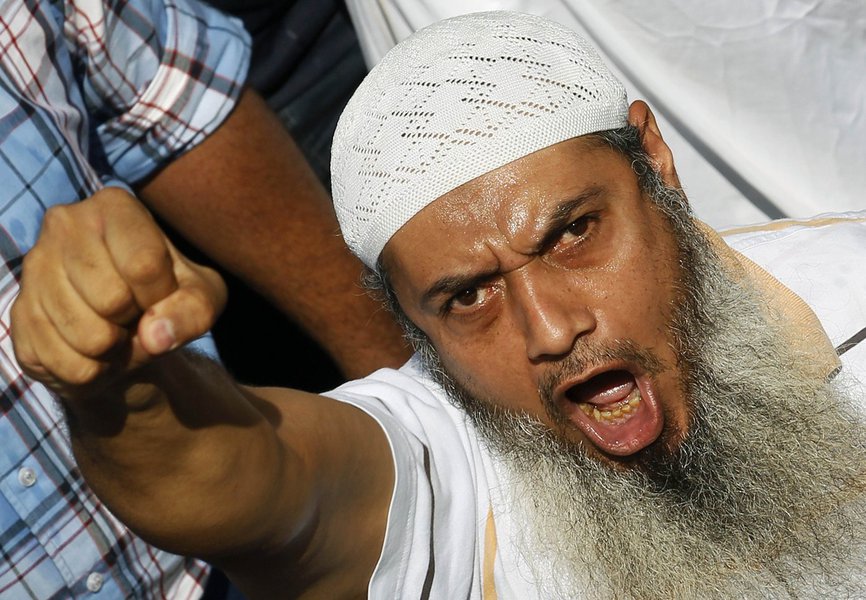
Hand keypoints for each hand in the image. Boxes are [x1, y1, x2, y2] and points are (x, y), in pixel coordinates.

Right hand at [11, 187, 226, 399]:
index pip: (144, 265)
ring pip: (88, 336)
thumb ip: (193, 312)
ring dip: (116, 352)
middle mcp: (64, 224)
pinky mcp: (17, 313)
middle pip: (112, 300)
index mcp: (115, 206)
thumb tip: (155, 336)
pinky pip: (65, 364)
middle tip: (136, 317)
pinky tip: (94, 352)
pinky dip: (92, 372)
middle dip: (136, 324)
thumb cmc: (168, 299)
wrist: (127, 329)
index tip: (161, 297)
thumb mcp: (201, 299)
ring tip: (117, 334)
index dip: (162, 298)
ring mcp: (34, 268)